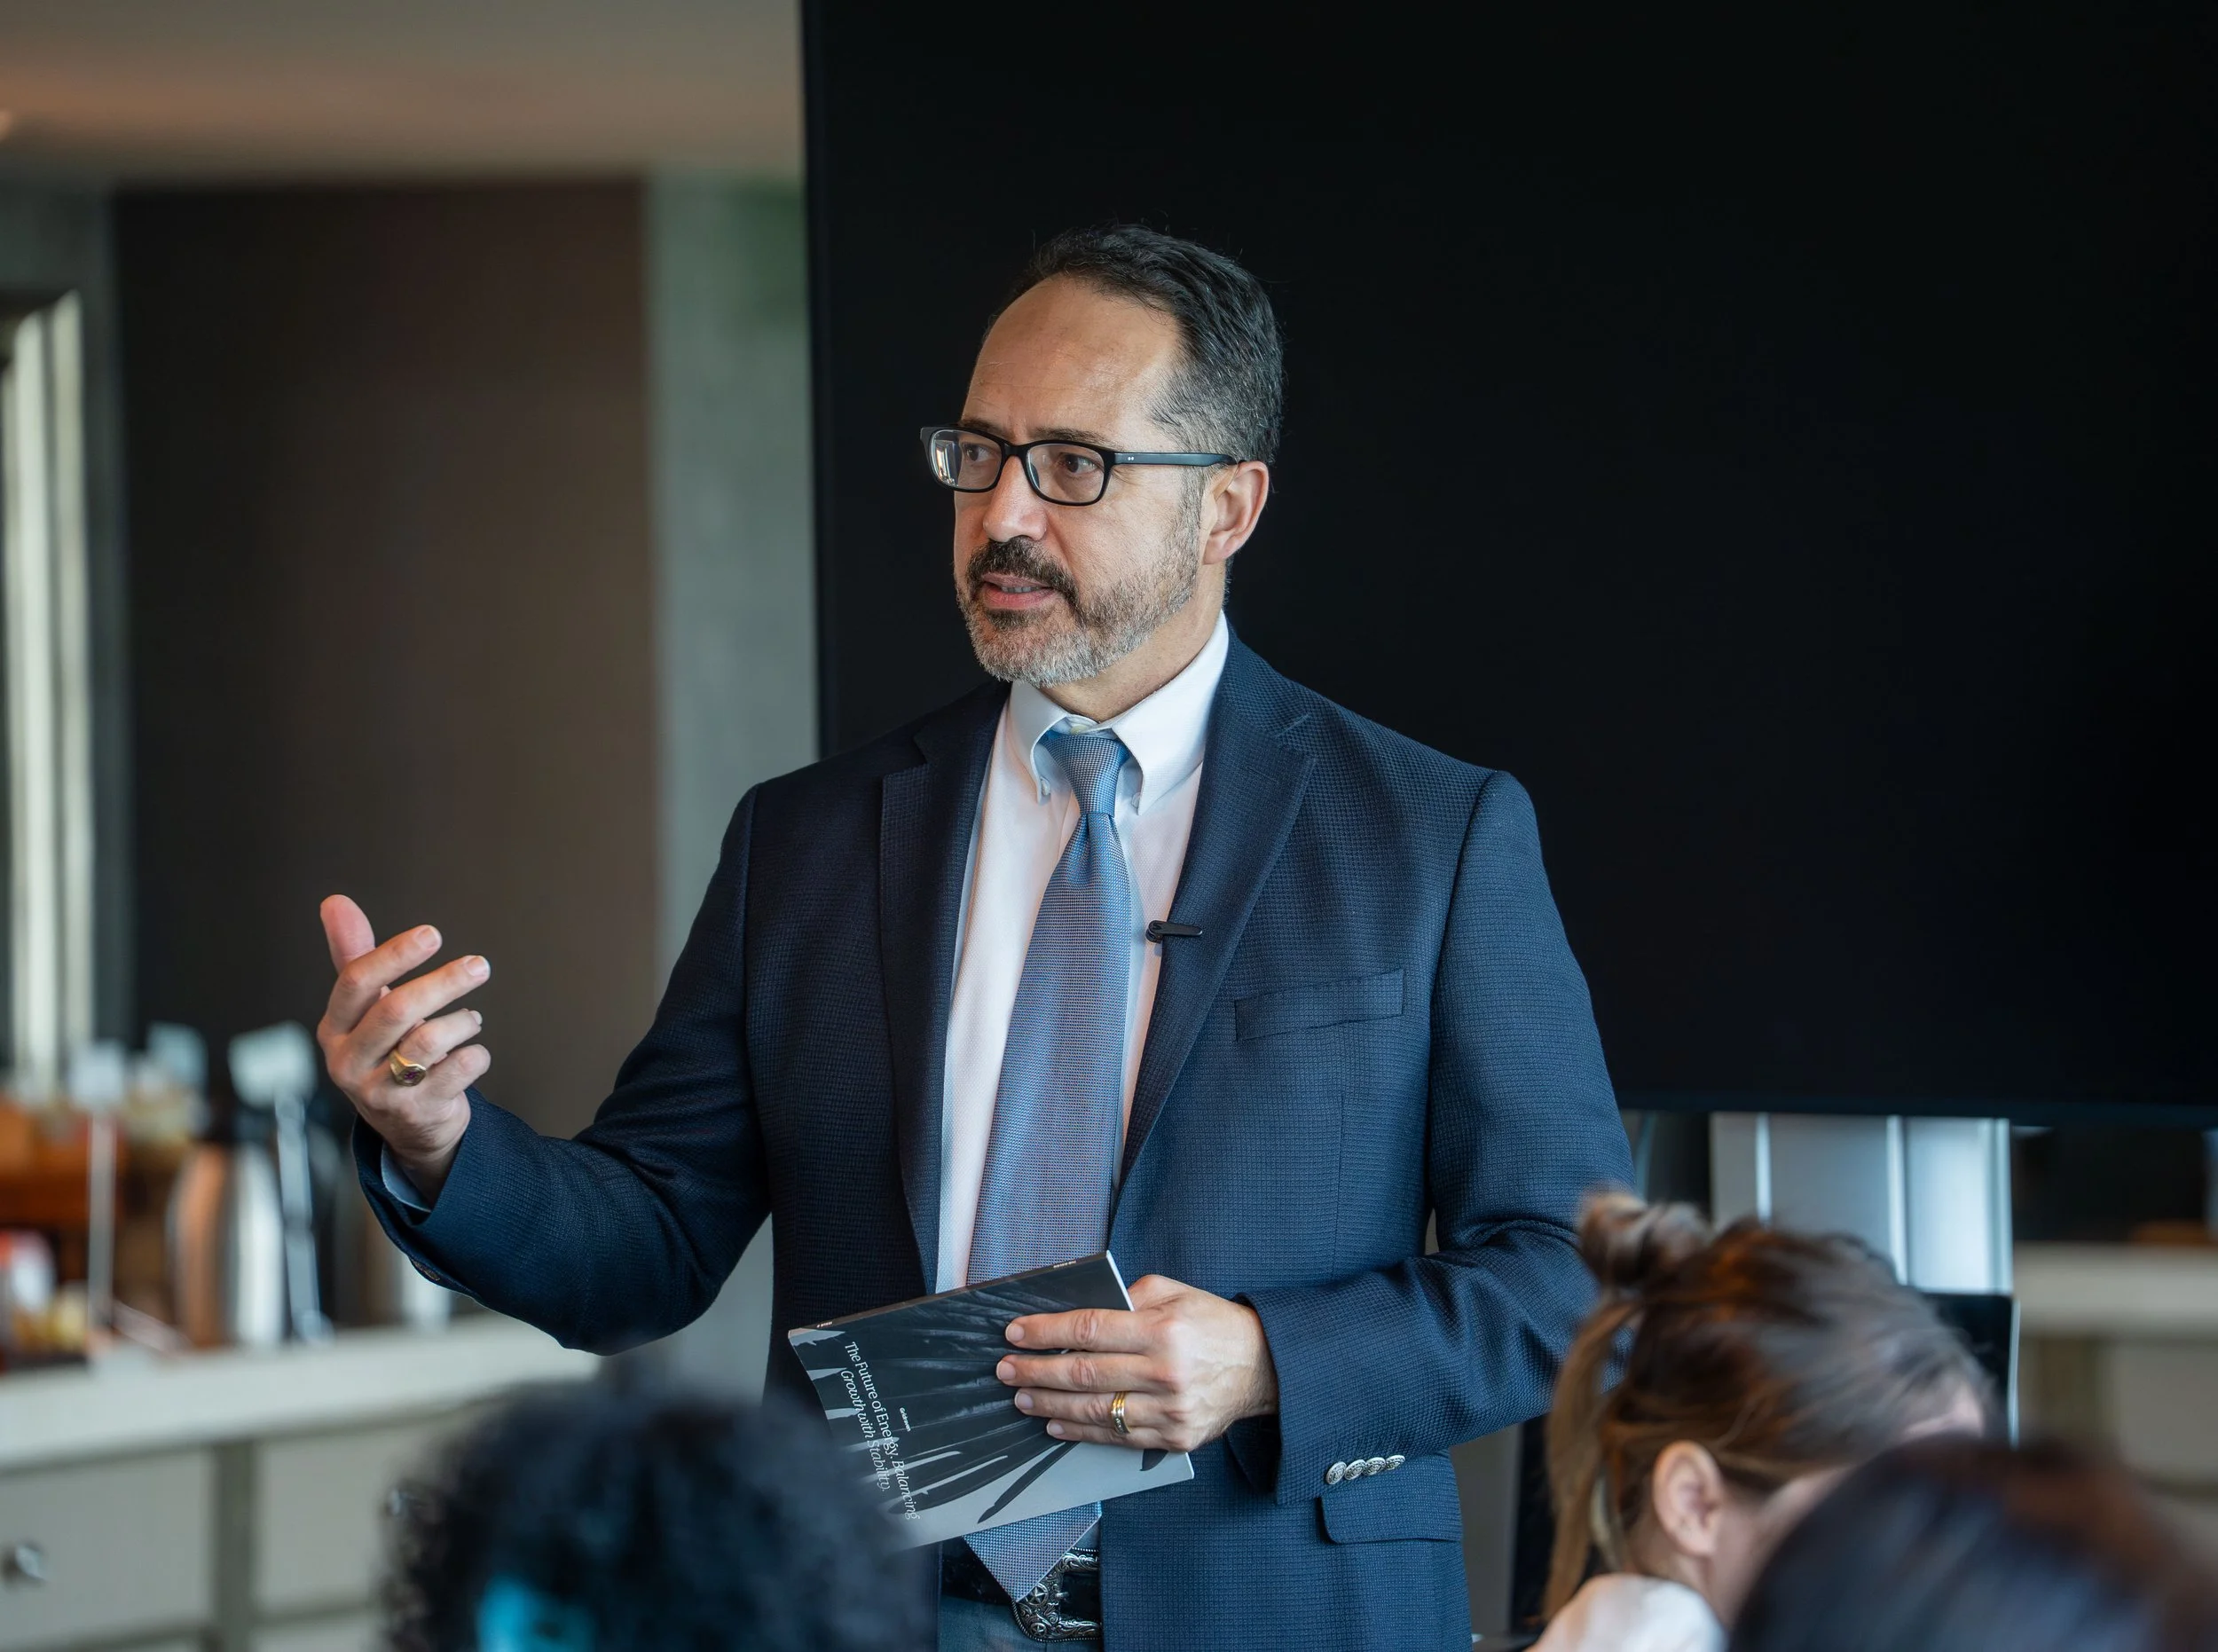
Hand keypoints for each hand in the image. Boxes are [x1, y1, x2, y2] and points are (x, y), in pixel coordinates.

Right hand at [315, 895, 490, 1199]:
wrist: (409, 1123)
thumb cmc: (387, 1052)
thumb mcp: (367, 1008)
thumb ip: (355, 955)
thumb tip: (335, 902)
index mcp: (334, 1028)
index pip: (356, 982)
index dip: (394, 954)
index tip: (432, 934)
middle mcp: (348, 1061)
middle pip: (396, 1009)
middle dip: (444, 982)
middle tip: (479, 966)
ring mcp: (378, 1091)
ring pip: (428, 1040)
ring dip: (462, 1022)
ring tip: (471, 1020)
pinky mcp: (414, 1112)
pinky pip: (457, 1070)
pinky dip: (475, 1055)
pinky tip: (472, 1054)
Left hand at [996, 1274, 1278, 1452]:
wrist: (1262, 1367)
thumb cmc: (1211, 1323)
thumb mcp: (1173, 1292)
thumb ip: (1126, 1299)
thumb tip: (1074, 1315)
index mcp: (1163, 1329)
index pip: (1089, 1330)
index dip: (1046, 1333)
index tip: (1015, 1333)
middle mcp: (1166, 1372)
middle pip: (1084, 1375)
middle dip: (1036, 1372)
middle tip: (1005, 1370)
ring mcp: (1171, 1411)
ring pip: (1096, 1412)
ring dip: (1050, 1406)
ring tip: (1022, 1397)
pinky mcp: (1174, 1438)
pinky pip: (1117, 1438)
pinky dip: (1081, 1432)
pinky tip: (1056, 1424)